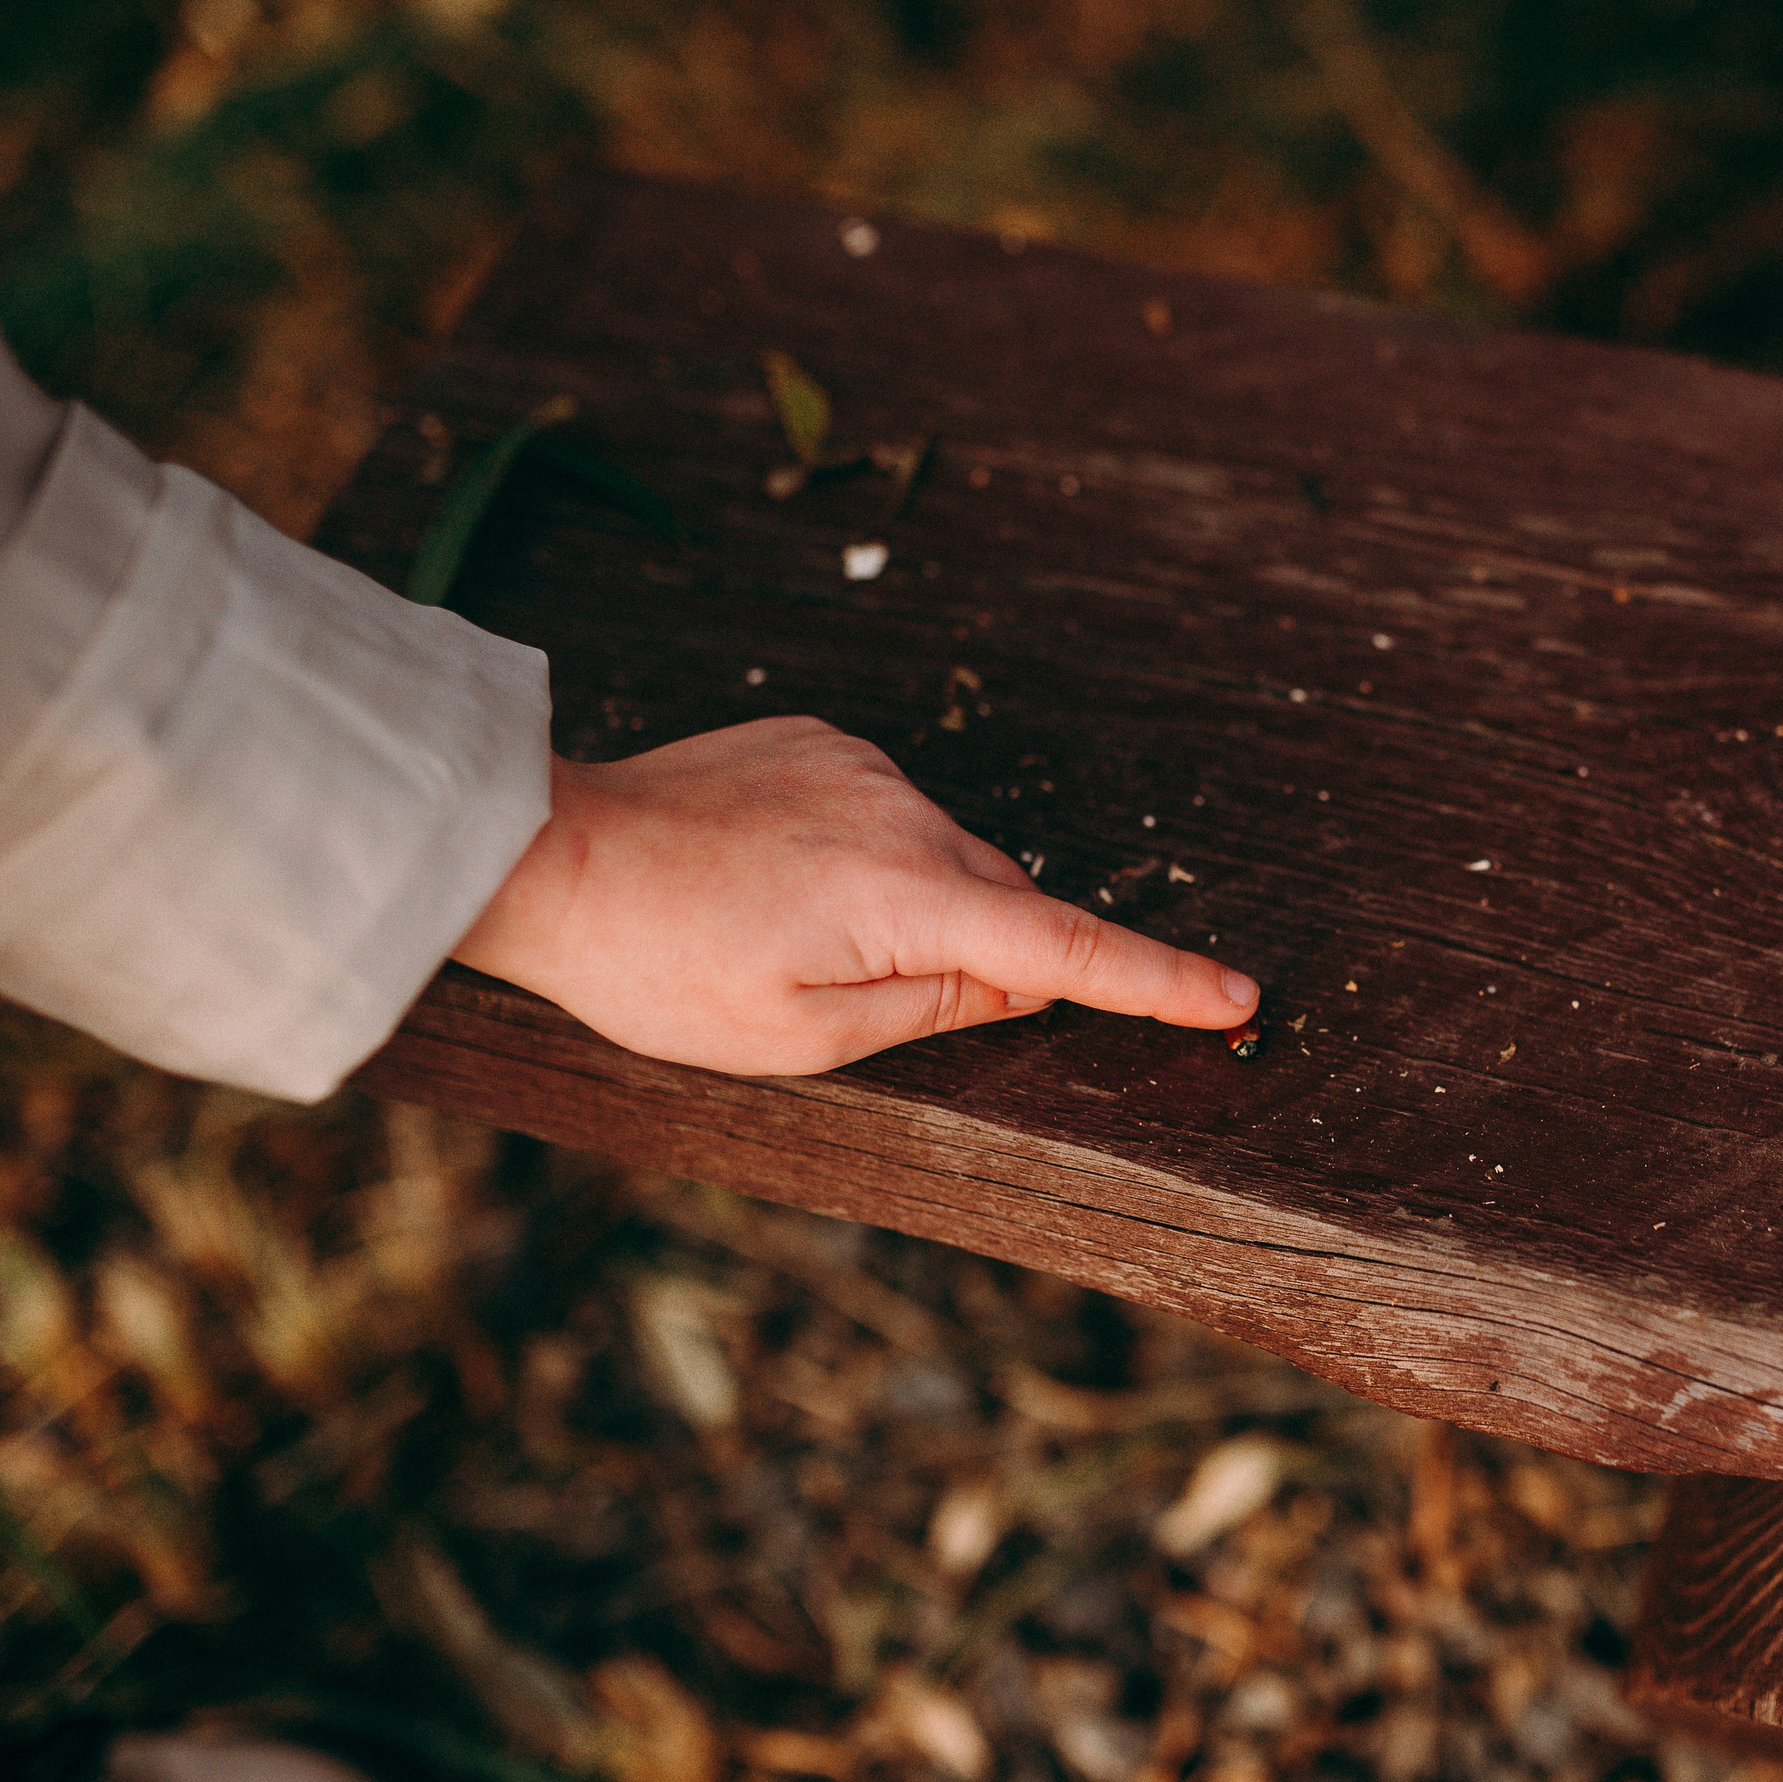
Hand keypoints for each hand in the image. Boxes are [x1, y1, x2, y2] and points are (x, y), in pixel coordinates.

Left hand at [452, 716, 1259, 1075]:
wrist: (546, 851)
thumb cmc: (659, 964)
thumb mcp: (802, 1038)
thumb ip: (933, 1008)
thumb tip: (1023, 979)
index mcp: (906, 895)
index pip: (1064, 947)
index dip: (1157, 980)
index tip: (1236, 996)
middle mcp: (902, 812)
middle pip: (1002, 900)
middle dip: (981, 957)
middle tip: (868, 1000)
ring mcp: (859, 765)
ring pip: (945, 856)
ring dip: (916, 906)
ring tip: (793, 938)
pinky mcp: (821, 741)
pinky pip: (888, 812)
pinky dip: (872, 858)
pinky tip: (779, 884)